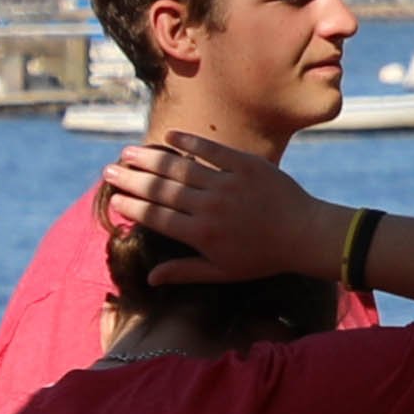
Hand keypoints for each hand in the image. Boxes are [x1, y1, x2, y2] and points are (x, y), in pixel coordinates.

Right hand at [101, 128, 338, 291]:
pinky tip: (169, 136)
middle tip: (109, 170)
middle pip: (161, 190)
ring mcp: (228, 184)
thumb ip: (184, 271)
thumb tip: (150, 278)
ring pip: (180, 168)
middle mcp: (209, 208)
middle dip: (131, 179)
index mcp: (201, 235)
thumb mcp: (222, 272)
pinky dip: (189, 142)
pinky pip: (212, 150)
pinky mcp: (247, 165)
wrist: (305, 234)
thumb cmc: (262, 257)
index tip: (114, 197)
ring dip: (151, 158)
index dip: (132, 206)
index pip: (156, 217)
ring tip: (129, 152)